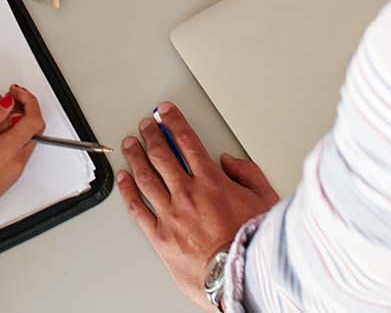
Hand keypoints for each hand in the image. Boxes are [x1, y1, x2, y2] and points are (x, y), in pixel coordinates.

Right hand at [0, 86, 43, 228]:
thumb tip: (6, 103)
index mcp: (9, 150)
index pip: (33, 119)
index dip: (28, 100)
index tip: (15, 92)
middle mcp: (18, 161)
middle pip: (35, 129)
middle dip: (25, 109)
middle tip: (8, 100)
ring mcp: (15, 170)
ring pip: (27, 139)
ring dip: (19, 124)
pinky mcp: (10, 176)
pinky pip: (19, 151)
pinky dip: (13, 137)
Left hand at [118, 103, 278, 309]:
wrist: (239, 277)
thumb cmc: (254, 245)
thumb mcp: (266, 200)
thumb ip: (248, 174)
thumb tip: (230, 161)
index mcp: (212, 182)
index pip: (186, 141)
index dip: (173, 122)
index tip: (165, 112)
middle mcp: (187, 194)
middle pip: (161, 154)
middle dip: (151, 135)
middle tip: (146, 125)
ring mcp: (171, 214)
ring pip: (145, 177)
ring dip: (135, 157)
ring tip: (130, 145)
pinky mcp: (160, 236)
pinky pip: (137, 209)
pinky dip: (127, 191)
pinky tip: (124, 179)